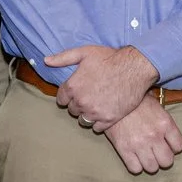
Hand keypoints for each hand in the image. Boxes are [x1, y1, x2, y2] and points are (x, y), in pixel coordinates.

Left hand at [43, 44, 158, 129]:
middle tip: (89, 96)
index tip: (76, 92)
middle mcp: (81, 102)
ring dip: (87, 115)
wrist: (134, 68)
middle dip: (78, 104)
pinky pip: (96, 128)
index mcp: (72, 87)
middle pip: (72, 110)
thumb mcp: (84, 52)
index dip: (68, 95)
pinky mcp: (108, 119)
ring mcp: (94, 112)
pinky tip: (104, 113)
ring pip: (83, 121)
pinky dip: (98, 123)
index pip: (61, 99)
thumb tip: (46, 60)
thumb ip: (63, 58)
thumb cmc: (109, 58)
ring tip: (96, 106)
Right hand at [103, 99, 181, 174]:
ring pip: (152, 168)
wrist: (111, 98)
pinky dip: (135, 166)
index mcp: (165, 123)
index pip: (179, 146)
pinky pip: (135, 169)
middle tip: (156, 152)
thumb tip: (167, 128)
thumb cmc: (135, 100)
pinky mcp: (124, 149)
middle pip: (167, 161)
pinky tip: (133, 158)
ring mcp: (139, 144)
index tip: (167, 145)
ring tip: (144, 156)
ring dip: (149, 163)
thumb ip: (163, 119)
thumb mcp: (155, 104)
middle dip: (163, 158)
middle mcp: (155, 136)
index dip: (173, 147)